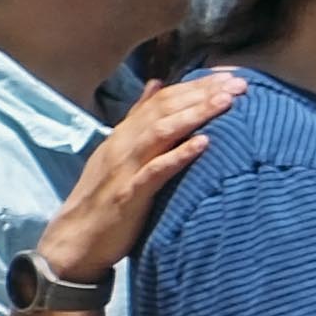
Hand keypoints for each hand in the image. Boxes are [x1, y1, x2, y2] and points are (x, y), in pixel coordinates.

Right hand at [40, 68, 239, 275]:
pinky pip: (155, 171)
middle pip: (164, 110)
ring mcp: (125, 168)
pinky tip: (203, 144)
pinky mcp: (129, 195)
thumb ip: (139, 119)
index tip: (230, 76)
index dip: (195, 86)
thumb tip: (157, 84)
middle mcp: (123, 145)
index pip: (162, 100)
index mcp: (124, 135)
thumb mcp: (121, 152)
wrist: (75, 239)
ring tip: (226, 102)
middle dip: (202, 93)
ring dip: (194, 115)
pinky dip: (178, 156)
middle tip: (240, 83)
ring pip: (160, 133)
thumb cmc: (105, 196)